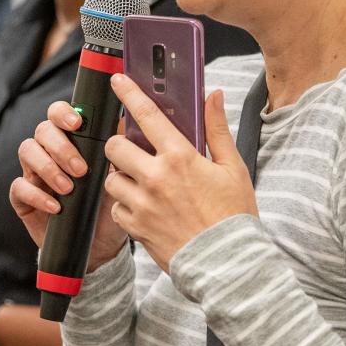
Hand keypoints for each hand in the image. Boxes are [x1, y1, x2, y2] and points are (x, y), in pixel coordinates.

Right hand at [9, 100, 127, 271]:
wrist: (100, 244)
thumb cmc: (108, 204)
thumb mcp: (118, 176)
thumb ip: (117, 150)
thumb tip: (122, 122)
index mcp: (71, 140)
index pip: (58, 114)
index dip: (63, 113)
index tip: (77, 123)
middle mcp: (49, 151)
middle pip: (42, 130)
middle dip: (61, 146)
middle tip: (80, 168)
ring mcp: (33, 173)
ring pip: (27, 151)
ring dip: (49, 167)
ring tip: (69, 188)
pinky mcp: (23, 198)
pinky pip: (19, 187)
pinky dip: (37, 195)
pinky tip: (56, 206)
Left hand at [103, 74, 256, 270]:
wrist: (227, 264)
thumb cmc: (233, 215)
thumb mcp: (232, 167)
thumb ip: (216, 129)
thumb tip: (213, 96)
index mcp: (180, 157)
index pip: (147, 115)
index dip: (129, 94)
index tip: (118, 81)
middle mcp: (155, 178)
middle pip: (115, 146)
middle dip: (121, 143)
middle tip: (135, 149)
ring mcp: (142, 204)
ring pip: (112, 178)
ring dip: (122, 175)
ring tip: (141, 180)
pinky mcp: (135, 228)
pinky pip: (116, 209)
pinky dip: (125, 205)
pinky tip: (144, 206)